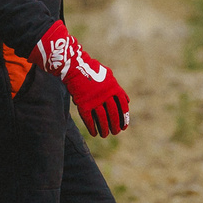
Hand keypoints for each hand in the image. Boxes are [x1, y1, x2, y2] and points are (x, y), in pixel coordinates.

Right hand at [37, 20, 130, 137]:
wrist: (75, 67)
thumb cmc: (92, 70)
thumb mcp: (109, 76)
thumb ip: (117, 89)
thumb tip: (127, 101)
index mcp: (113, 88)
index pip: (123, 106)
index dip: (124, 118)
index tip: (124, 127)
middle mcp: (105, 95)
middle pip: (113, 114)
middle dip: (115, 126)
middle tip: (115, 132)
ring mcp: (94, 100)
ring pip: (102, 119)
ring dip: (104, 129)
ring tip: (105, 135)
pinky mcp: (83, 104)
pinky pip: (89, 119)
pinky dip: (92, 127)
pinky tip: (94, 133)